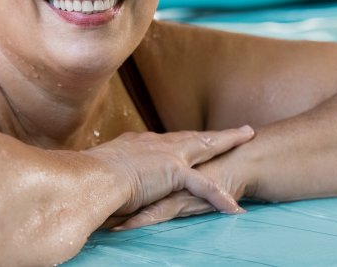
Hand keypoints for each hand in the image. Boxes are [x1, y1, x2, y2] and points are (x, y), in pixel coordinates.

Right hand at [84, 126, 253, 220]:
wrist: (90, 178)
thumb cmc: (88, 178)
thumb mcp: (103, 171)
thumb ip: (112, 174)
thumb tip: (104, 182)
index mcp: (140, 144)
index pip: (169, 140)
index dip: (185, 140)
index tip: (194, 138)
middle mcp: (156, 144)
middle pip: (193, 136)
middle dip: (216, 134)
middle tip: (239, 128)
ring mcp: (167, 154)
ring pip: (205, 147)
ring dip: (228, 142)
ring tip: (248, 138)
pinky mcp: (173, 171)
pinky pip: (204, 186)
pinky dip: (219, 197)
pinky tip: (234, 207)